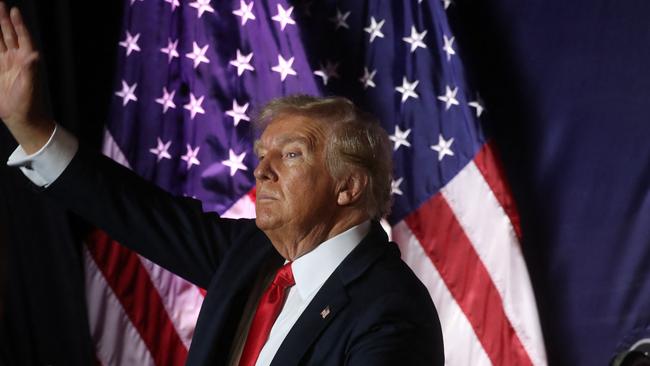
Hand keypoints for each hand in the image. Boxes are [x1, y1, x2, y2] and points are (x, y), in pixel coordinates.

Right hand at [0, 2, 52, 152]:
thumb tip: (33, 55)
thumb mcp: (30, 86)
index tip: (14, 10)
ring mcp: (6, 65)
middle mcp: (17, 59)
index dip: (18, 24)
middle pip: (9, 35)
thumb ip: (30, 69)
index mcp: (26, 60)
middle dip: (4, 20)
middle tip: (0, 5)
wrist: (22, 117)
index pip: (22, 37)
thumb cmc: (30, 103)